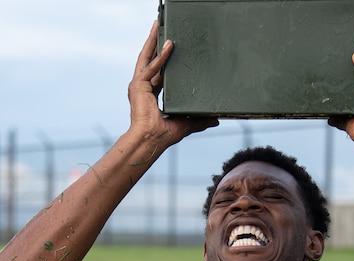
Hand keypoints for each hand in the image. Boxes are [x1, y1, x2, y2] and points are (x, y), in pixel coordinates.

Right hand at [128, 21, 217, 146]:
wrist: (151, 140)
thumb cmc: (163, 135)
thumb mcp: (186, 123)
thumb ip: (199, 119)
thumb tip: (215, 120)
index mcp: (150, 95)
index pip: (156, 72)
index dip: (162, 58)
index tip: (169, 46)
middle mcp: (142, 88)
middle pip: (149, 59)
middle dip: (153, 42)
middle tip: (159, 27)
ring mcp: (138, 86)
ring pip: (146, 57)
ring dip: (152, 41)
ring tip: (158, 25)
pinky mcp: (137, 86)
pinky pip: (151, 67)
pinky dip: (160, 57)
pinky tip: (169, 45)